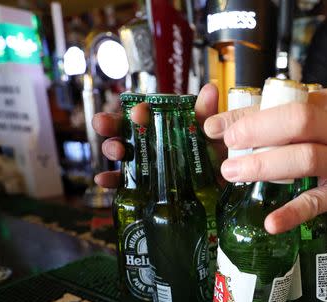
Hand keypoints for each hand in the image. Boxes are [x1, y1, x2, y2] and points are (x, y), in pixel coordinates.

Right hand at [90, 83, 221, 187]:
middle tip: (103, 123)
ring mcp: (145, 164)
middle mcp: (149, 142)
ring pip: (121, 153)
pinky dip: (111, 181)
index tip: (138, 111)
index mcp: (162, 125)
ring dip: (112, 148)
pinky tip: (103, 179)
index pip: (143, 114)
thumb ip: (207, 113)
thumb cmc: (215, 155)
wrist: (223, 185)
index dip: (136, 111)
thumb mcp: (213, 132)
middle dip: (110, 124)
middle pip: (124, 130)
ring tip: (116, 151)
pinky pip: (124, 184)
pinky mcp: (144, 187)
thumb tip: (210, 89)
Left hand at [203, 88, 326, 233]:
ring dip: (265, 165)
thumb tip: (254, 117)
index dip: (249, 113)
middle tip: (224, 143)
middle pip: (297, 121)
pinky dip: (293, 213)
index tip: (218, 124)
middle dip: (255, 131)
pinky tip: (271, 222)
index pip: (288, 102)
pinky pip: (319, 203)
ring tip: (233, 172)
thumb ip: (308, 109)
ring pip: (305, 158)